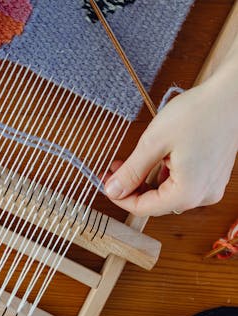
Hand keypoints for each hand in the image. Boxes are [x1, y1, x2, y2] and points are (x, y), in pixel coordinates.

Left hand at [104, 69, 237, 216]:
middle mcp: (202, 196)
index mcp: (188, 193)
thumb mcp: (154, 142)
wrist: (232, 95)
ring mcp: (209, 186)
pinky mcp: (211, 175)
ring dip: (144, 180)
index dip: (119, 197)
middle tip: (111, 170)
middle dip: (130, 187)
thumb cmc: (198, 114)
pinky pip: (180, 182)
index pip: (143, 208)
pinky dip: (161, 174)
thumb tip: (113, 190)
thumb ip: (132, 171)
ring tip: (125, 162)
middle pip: (155, 202)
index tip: (104, 182)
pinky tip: (149, 159)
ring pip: (166, 192)